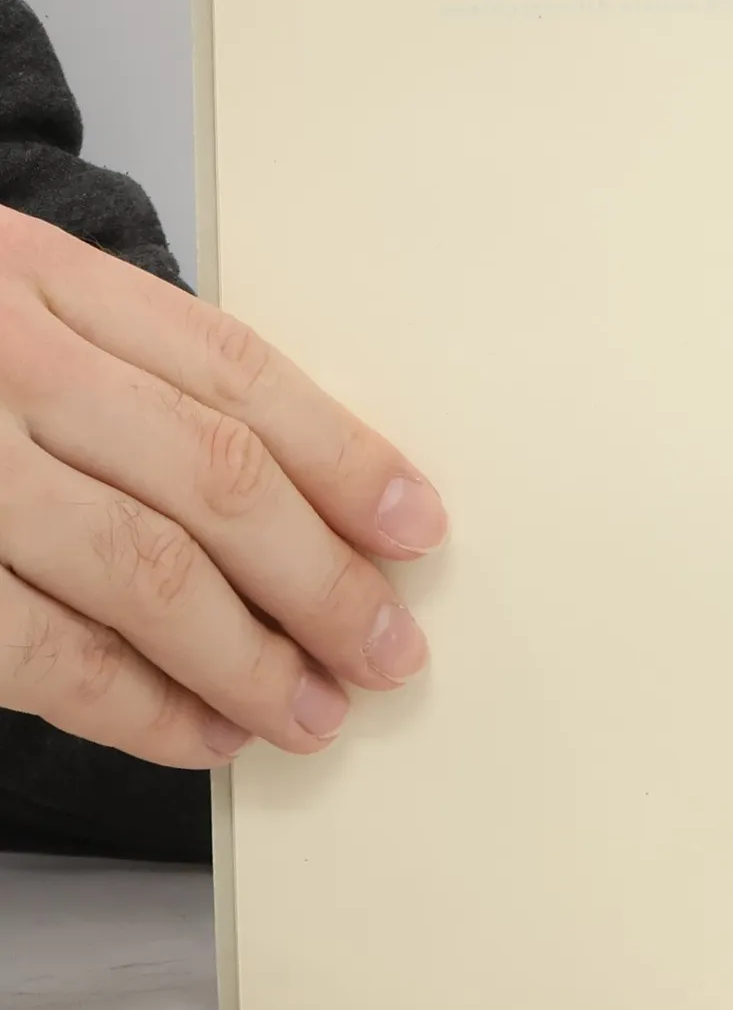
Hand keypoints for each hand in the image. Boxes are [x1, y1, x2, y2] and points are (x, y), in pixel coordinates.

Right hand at [0, 208, 446, 763]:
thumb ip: (120, 366)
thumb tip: (301, 487)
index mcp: (36, 274)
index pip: (237, 370)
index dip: (345, 456)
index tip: (417, 527)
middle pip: (214, 475)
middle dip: (323, 578)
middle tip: (388, 649)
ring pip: (143, 570)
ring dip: (250, 658)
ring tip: (317, 713)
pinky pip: (43, 654)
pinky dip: (140, 707)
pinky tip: (206, 736)